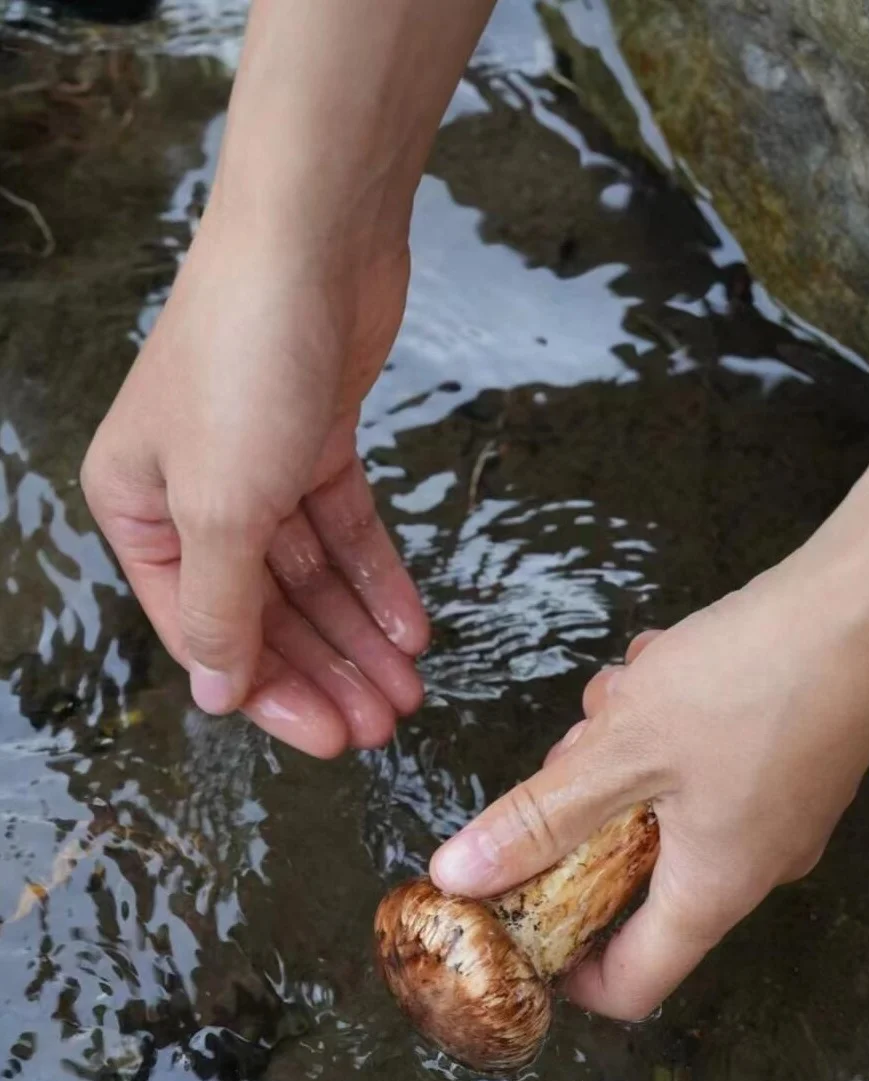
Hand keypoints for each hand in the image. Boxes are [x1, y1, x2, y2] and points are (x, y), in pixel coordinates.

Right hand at [81, 210, 428, 756]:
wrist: (314, 237)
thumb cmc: (245, 364)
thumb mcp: (221, 506)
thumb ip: (218, 607)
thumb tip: (213, 693)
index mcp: (138, 510)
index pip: (206, 630)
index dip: (273, 691)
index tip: (333, 737)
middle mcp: (191, 495)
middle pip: (266, 610)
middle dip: (328, 668)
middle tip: (385, 722)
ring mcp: (256, 467)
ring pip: (312, 576)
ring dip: (361, 633)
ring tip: (409, 688)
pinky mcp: (315, 441)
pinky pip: (346, 529)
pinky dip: (378, 574)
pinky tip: (413, 625)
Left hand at [430, 555, 868, 1019]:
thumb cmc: (748, 684)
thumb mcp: (620, 751)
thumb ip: (539, 818)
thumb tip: (459, 875)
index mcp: (712, 889)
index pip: (631, 984)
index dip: (565, 969)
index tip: (516, 916)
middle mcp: (753, 864)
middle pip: (637, 875)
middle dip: (587, 812)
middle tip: (577, 748)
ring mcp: (778, 808)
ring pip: (665, 801)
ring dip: (625, 747)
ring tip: (627, 688)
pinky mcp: (788, 756)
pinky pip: (704, 762)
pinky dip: (669, 721)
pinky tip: (665, 663)